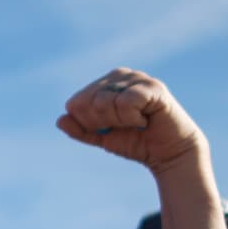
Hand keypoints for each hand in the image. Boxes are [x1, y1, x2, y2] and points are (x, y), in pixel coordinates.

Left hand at [56, 68, 205, 175]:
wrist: (167, 153)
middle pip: (88, 102)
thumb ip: (80, 130)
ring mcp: (137, 78)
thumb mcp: (101, 138)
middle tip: (124, 126)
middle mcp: (120, 75)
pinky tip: (144, 119)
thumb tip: (60, 120)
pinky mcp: (154, 87)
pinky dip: (131, 118)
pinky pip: (126, 102)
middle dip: (102, 123)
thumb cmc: (135, 141)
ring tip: (136, 122)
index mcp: (104, 84)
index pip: (75, 103)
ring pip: (104, 101)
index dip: (87, 123)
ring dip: (118, 121)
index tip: (107, 128)